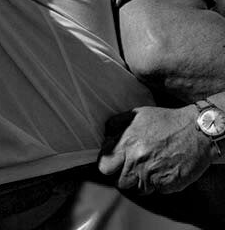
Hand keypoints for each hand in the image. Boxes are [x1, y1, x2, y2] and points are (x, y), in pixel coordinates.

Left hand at [99, 106, 218, 194]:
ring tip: (152, 168)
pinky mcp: (170, 184)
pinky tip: (166, 170)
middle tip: (133, 169)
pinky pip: (159, 190)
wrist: (199, 130)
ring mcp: (154, 175)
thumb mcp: (136, 115)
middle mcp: (138, 161)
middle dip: (125, 177)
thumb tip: (105, 138)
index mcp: (126, 144)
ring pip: (140, 189)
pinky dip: (161, 183)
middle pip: (121, 183)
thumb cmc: (166, 120)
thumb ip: (115, 126)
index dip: (108, 166)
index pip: (104, 167)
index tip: (115, 164)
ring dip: (143, 182)